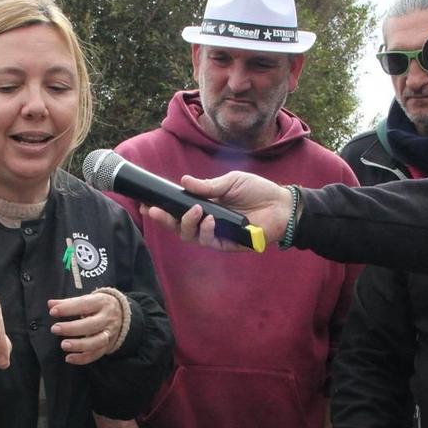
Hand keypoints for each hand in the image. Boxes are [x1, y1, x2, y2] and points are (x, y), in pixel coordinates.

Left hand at [49, 290, 124, 365]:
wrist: (122, 314)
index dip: (68, 308)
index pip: (84, 304)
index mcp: (101, 302)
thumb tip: (50, 304)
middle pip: (91, 325)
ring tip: (63, 345)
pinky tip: (69, 358)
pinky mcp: (108, 345)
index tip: (52, 311)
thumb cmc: (98, 306)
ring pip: (96, 342)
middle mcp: (107, 318)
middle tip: (54, 329)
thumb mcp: (87, 299)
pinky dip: (82, 358)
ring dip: (79, 345)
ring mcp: (109, 333)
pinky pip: (96, 354)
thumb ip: (68, 303)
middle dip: (72, 328)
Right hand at [142, 171, 293, 251]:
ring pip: (190, 236)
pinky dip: (207, 231)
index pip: (178, 210)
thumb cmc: (257, 191)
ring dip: (187, 223)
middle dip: (164, 220)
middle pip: (178, 226)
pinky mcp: (227, 245)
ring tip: (195, 210)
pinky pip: (209, 242)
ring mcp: (216, 234)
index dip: (162, 209)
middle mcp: (207, 222)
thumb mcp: (230, 182)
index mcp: (205, 205)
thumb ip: (207, 186)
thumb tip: (183, 182)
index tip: (147, 203)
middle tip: (155, 210)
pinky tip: (209, 220)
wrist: (280, 204)